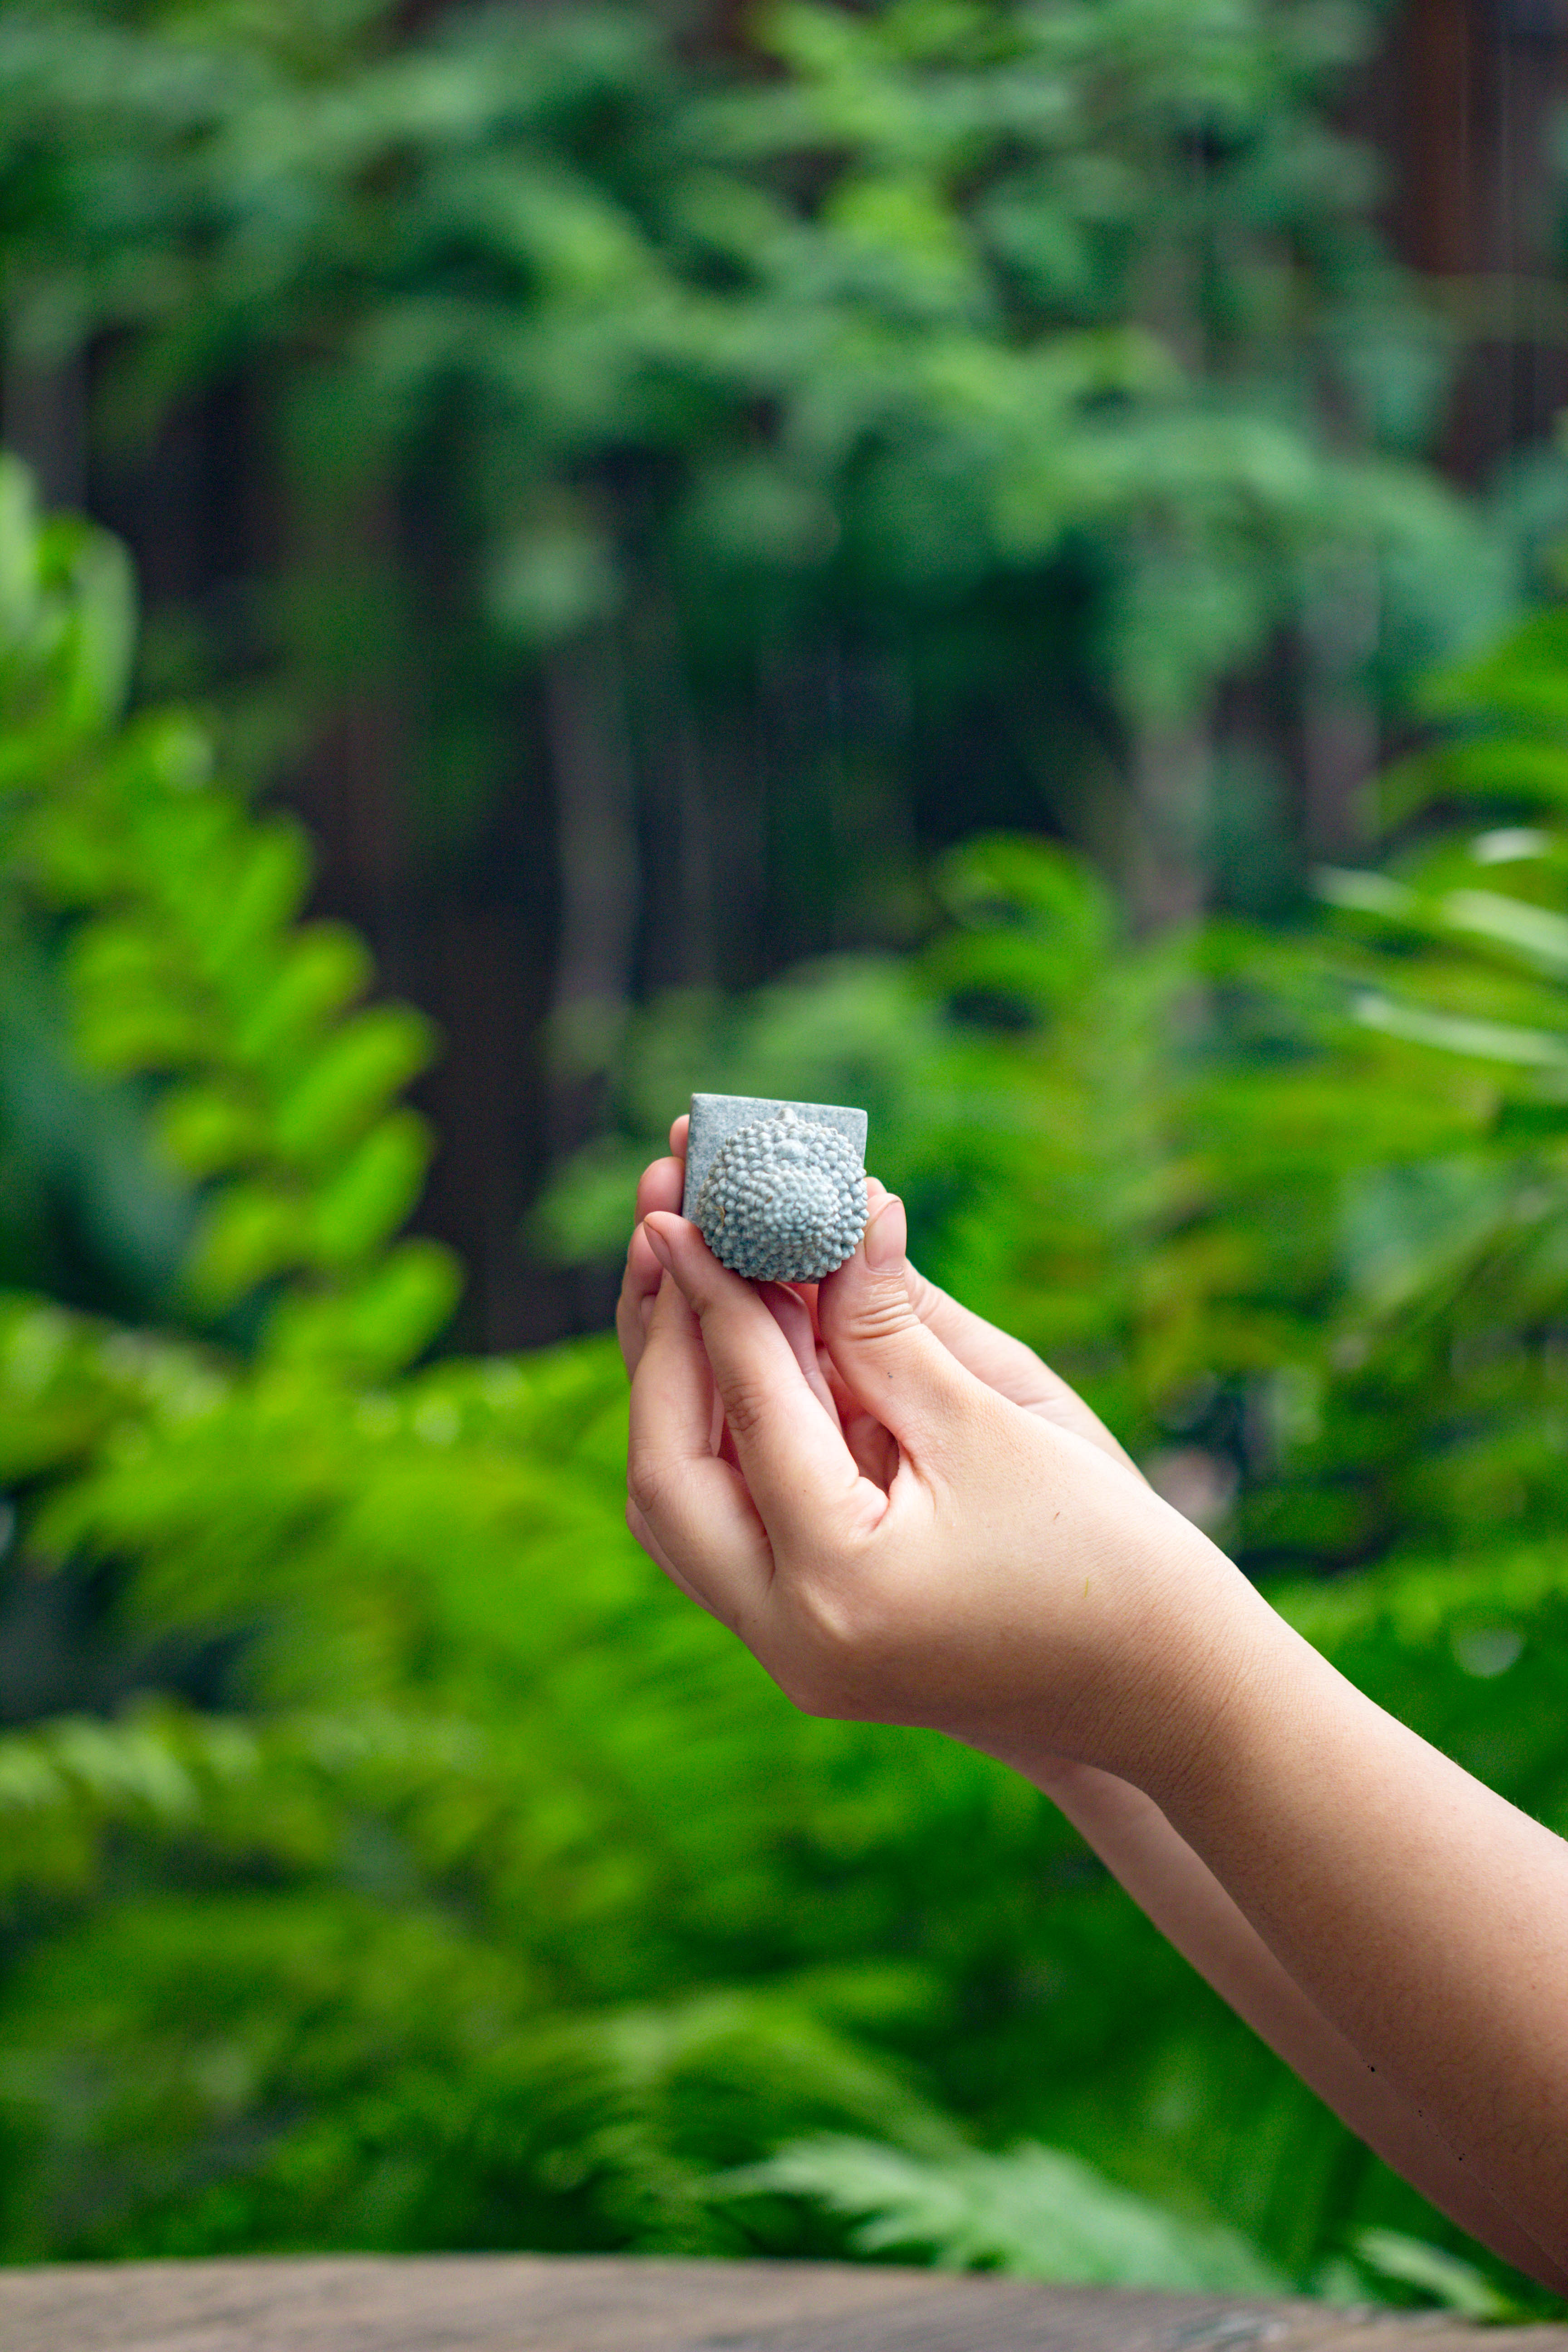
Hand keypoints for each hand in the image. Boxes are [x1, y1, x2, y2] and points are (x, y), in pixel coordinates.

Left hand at [619, 1122, 1272, 1782]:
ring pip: (684, 1501)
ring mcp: (788, 1650)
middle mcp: (787, 1638)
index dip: (714, 1291)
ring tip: (690, 1257)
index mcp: (839, 1585)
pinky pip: (730, 1519)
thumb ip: (893, 1322)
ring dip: (682, 1381)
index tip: (681, 1201)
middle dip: (664, 1338)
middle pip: (666, 1471)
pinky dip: (729, 1427)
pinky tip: (742, 1334)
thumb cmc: (1111, 1555)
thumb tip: (839, 1209)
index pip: (746, 1409)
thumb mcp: (997, 1420)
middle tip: (665, 1218)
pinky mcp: (804, 1636)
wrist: (1167, 1693)